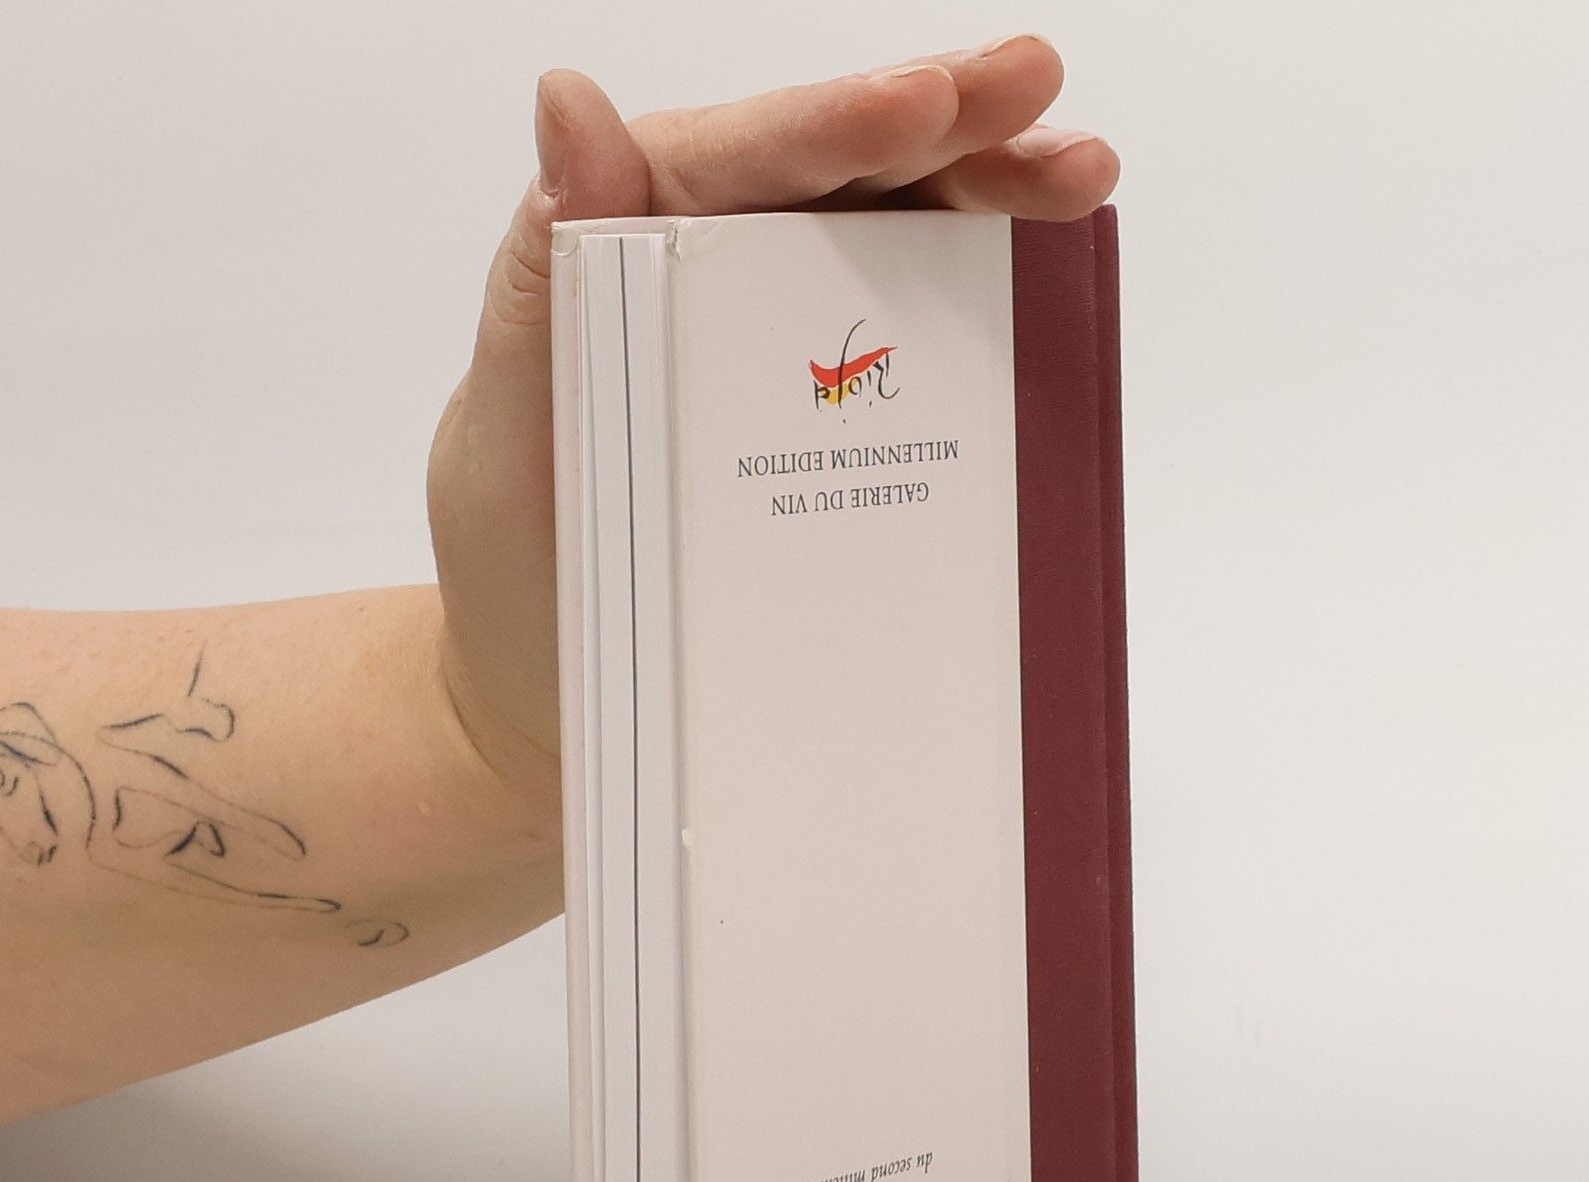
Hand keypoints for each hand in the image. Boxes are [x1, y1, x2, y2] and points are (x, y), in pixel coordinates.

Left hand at [425, 37, 1118, 797]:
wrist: (555, 688)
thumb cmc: (518, 559)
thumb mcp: (506, 419)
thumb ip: (543, 274)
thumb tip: (571, 101)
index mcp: (634, 241)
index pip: (743, 162)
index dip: (836, 126)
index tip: (927, 100)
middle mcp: (722, 270)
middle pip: (846, 179)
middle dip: (951, 128)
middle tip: (1039, 86)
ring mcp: (788, 344)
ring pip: (899, 246)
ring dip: (994, 201)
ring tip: (1082, 174)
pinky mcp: (833, 421)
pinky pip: (916, 353)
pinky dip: (989, 313)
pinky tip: (1054, 282)